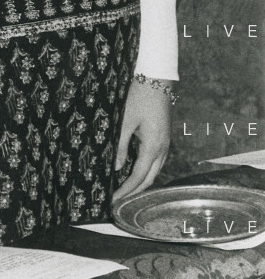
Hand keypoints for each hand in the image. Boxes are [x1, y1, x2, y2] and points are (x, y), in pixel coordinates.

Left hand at [112, 79, 171, 203]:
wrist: (157, 79)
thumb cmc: (139, 97)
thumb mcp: (125, 121)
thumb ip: (121, 146)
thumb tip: (118, 168)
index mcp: (153, 146)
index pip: (138, 176)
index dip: (126, 190)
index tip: (114, 199)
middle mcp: (162, 149)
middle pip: (149, 178)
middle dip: (134, 191)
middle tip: (118, 199)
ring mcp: (165, 144)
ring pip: (154, 171)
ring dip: (141, 182)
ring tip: (124, 189)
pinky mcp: (163, 138)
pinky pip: (156, 161)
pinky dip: (145, 170)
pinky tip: (134, 170)